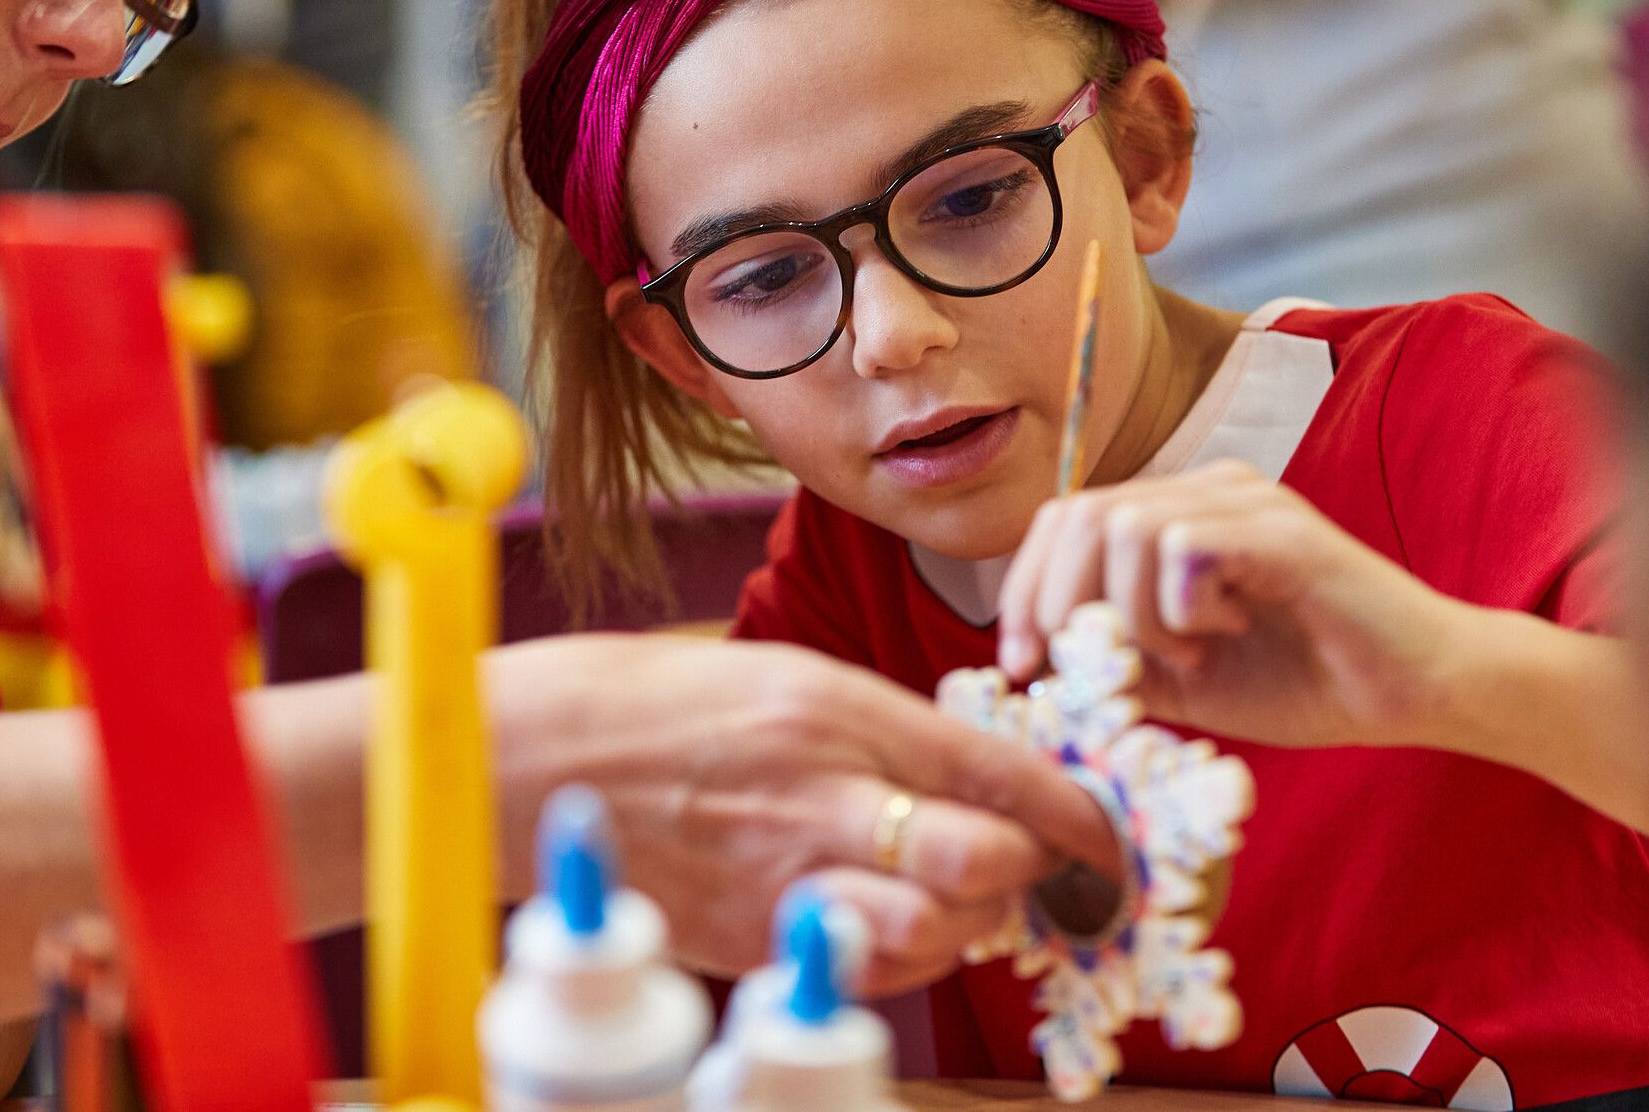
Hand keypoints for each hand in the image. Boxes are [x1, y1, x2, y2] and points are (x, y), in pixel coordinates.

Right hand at [488, 634, 1125, 993]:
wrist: (543, 759)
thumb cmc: (673, 705)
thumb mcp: (797, 679)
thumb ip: (895, 729)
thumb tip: (990, 780)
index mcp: (841, 713)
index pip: (1000, 773)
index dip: (1075, 814)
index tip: (1105, 834)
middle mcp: (823, 799)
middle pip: (981, 865)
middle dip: (1025, 873)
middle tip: (1027, 865)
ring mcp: (787, 879)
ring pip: (935, 936)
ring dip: (967, 923)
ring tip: (952, 895)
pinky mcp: (753, 942)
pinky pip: (864, 968)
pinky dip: (898, 955)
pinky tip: (882, 916)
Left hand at [997, 461, 1474, 750]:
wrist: (1416, 691)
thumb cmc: (1305, 680)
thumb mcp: (1182, 680)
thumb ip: (1114, 661)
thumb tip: (1035, 663)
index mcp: (1176, 515)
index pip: (1064, 520)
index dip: (1024, 590)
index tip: (1022, 664)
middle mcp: (1206, 490)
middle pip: (1080, 514)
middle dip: (1059, 603)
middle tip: (1095, 671)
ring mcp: (1246, 501)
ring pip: (1126, 528)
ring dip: (1134, 613)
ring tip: (1191, 652)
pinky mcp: (1282, 529)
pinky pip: (1184, 546)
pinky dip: (1183, 607)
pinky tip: (1229, 631)